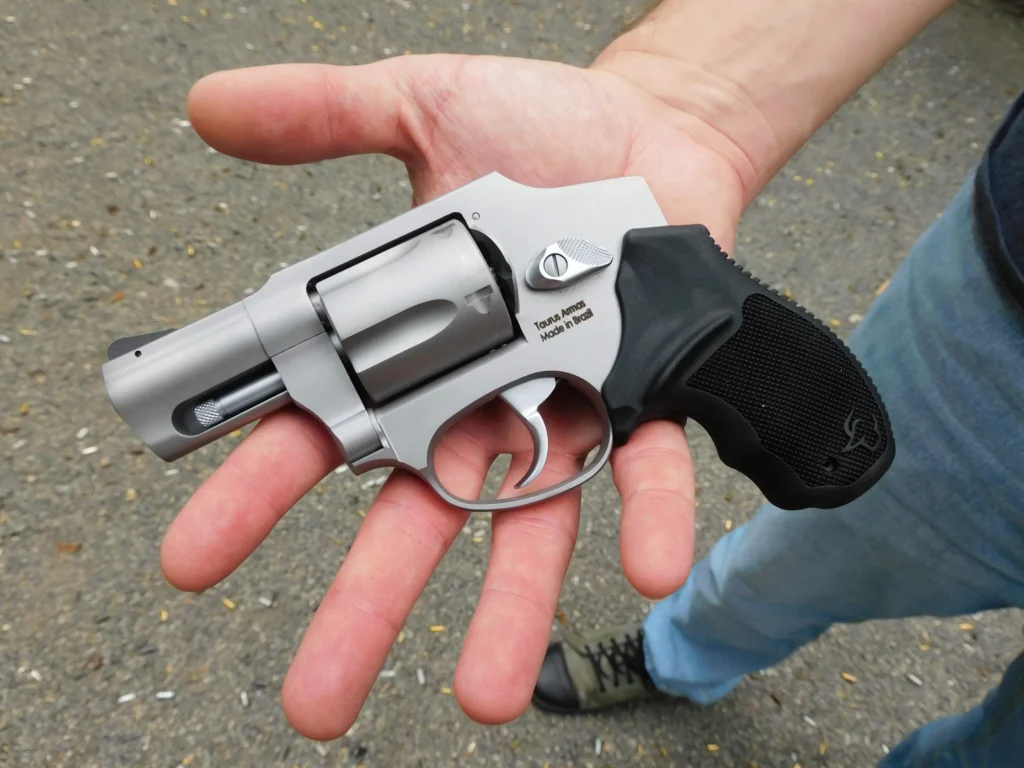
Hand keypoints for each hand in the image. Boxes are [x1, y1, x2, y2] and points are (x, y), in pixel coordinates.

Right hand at [160, 53, 752, 739]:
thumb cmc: (540, 128)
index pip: (316, 431)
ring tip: (484, 694)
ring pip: (528, 523)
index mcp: (408, 348)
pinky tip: (642, 572)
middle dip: (363, 607)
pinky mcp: (645, 392)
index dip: (252, 493)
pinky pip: (646, 465)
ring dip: (509, 609)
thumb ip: (322, 113)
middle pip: (412, 517)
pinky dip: (644, 516)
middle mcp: (479, 397)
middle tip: (316, 699)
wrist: (651, 130)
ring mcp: (562, 404)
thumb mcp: (418, 104)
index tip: (194, 559)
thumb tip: (213, 112)